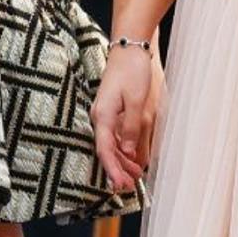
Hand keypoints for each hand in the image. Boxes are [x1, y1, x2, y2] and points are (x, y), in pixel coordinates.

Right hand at [91, 45, 162, 192]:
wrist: (130, 48)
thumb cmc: (133, 71)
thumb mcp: (137, 100)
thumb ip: (131, 127)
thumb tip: (127, 153)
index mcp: (103, 116)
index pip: (105, 150)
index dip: (113, 169)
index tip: (120, 185)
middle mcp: (100, 117)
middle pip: (106, 151)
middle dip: (117, 170)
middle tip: (129, 188)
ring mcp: (105, 114)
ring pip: (110, 144)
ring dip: (121, 162)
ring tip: (134, 177)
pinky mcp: (112, 110)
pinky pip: (115, 136)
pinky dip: (123, 149)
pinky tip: (132, 157)